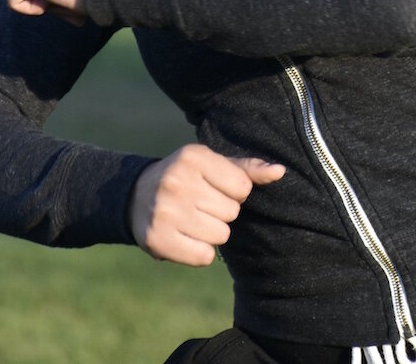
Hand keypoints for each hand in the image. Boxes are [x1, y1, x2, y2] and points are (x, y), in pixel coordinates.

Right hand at [130, 144, 286, 265]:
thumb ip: (248, 170)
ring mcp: (164, 212)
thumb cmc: (186, 178)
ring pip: (220, 235)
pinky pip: (204, 257)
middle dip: (222, 212)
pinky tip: (185, 238)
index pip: (242, 187)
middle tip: (200, 206)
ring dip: (212, 233)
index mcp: (193, 158)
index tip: (215, 189)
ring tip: (192, 221)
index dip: (235, 193)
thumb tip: (280, 172)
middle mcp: (176, 182)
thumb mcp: (213, 165)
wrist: (135, 196)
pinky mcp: (157, 239)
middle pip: (232, 212)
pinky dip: (199, 252)